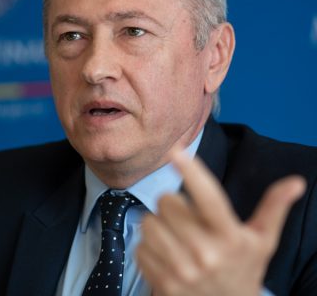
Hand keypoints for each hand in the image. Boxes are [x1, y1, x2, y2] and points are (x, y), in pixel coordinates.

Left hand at [136, 147, 305, 295]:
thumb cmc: (242, 269)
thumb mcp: (261, 240)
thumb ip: (274, 208)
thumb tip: (295, 183)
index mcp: (230, 237)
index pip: (209, 197)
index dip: (192, 172)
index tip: (176, 152)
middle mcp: (205, 253)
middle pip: (167, 202)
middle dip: (173, 205)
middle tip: (186, 218)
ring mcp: (181, 269)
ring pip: (149, 222)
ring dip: (157, 224)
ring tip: (175, 236)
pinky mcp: (161, 281)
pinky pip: (139, 246)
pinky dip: (148, 247)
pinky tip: (165, 255)